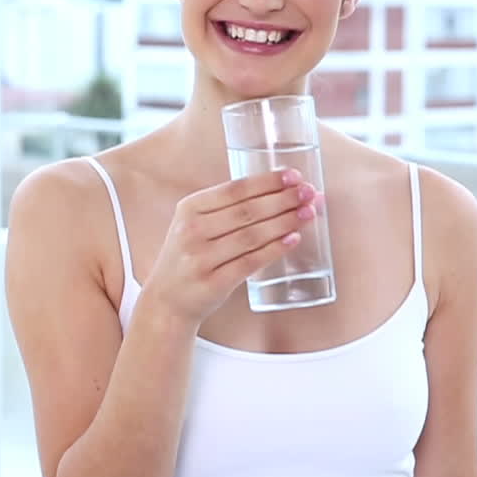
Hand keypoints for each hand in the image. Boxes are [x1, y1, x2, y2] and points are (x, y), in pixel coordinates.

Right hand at [140, 168, 319, 325]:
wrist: (167, 300)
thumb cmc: (191, 255)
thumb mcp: (195, 224)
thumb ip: (226, 208)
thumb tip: (279, 191)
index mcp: (190, 208)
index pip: (235, 189)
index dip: (267, 181)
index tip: (294, 176)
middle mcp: (192, 231)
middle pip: (247, 211)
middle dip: (283, 199)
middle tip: (309, 193)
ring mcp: (201, 258)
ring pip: (252, 236)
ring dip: (284, 222)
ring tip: (308, 213)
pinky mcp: (213, 283)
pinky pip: (250, 262)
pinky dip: (274, 250)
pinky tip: (293, 239)